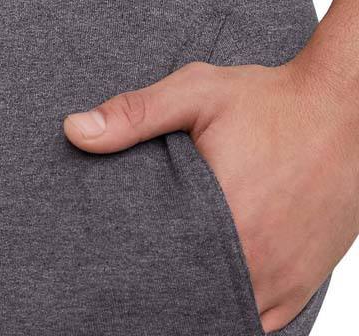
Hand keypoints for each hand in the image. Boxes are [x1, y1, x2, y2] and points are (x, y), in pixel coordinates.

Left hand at [63, 58, 358, 332]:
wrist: (345, 107)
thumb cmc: (271, 100)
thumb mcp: (197, 91)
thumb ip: (134, 114)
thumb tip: (74, 130)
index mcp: (226, 219)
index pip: (159, 272)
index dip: (131, 272)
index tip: (111, 265)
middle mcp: (258, 260)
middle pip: (190, 297)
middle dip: (160, 287)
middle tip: (135, 269)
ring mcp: (286, 278)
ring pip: (225, 314)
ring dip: (195, 299)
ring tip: (167, 275)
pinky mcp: (305, 281)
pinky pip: (262, 320)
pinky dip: (231, 308)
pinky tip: (206, 286)